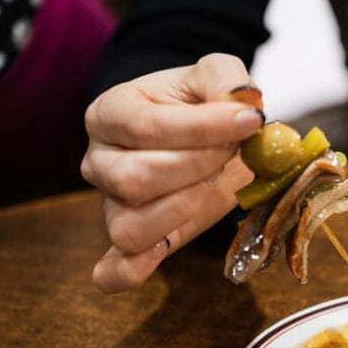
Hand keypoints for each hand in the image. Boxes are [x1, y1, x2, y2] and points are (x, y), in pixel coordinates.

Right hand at [81, 53, 261, 292]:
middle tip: (230, 152)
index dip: (203, 129)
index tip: (249, 122)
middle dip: (199, 167)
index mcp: (110, 113)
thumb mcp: (216, 74)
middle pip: (138, 179)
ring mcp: (110, 205)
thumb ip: (227, 79)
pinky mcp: (131, 241)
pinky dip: (130, 273)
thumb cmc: (201, 103)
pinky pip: (116, 269)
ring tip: (211, 182)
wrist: (203, 134)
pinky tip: (153, 259)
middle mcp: (99, 161)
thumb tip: (241, 102)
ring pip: (131, 226)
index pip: (146, 128)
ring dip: (185, 208)